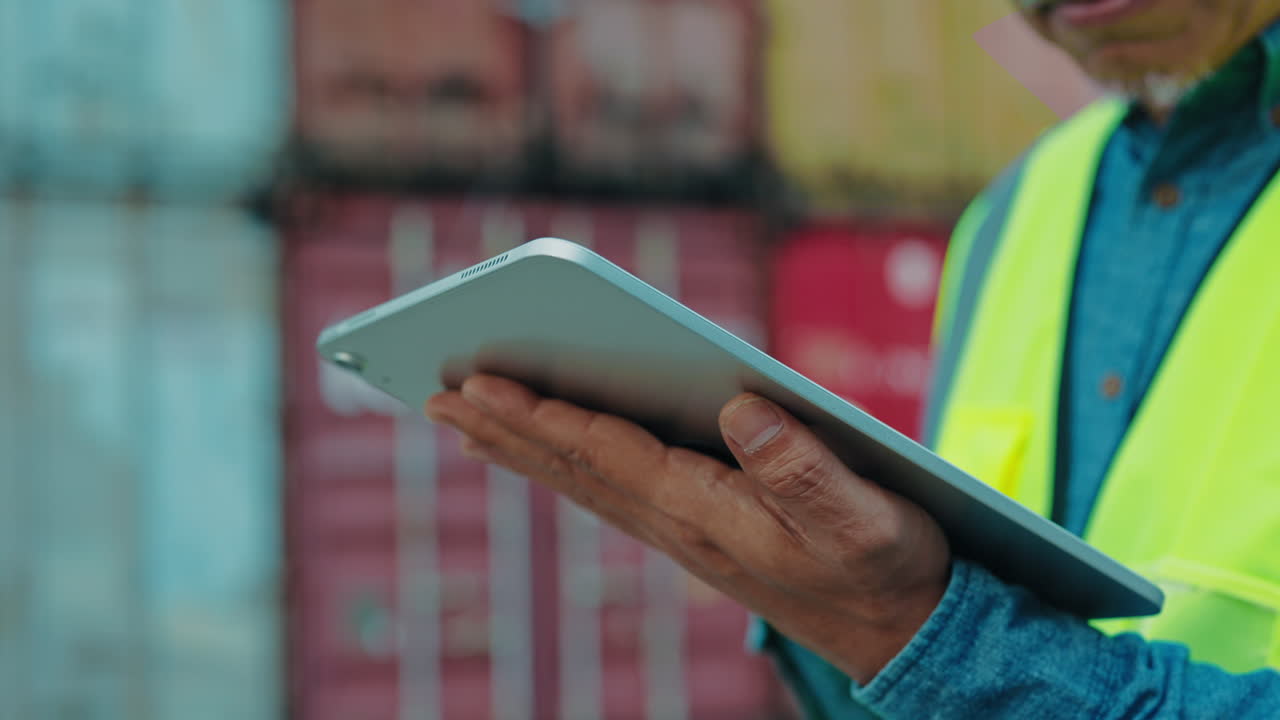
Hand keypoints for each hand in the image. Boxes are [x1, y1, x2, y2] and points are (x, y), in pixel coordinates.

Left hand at [425, 374, 950, 683]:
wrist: (903, 633)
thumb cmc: (888, 570)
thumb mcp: (865, 520)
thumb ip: (806, 468)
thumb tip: (740, 406)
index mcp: (708, 512)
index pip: (605, 452)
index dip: (542, 414)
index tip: (478, 382)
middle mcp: (680, 523)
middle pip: (574, 466)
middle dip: (505, 427)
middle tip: (435, 393)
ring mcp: (684, 532)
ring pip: (585, 481)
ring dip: (524, 446)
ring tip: (469, 418)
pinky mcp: (699, 532)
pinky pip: (613, 491)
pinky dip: (568, 464)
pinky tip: (553, 452)